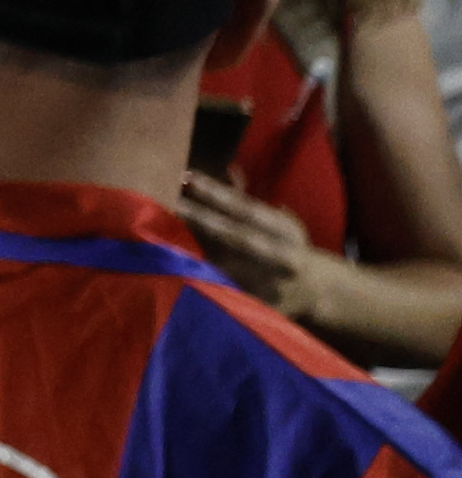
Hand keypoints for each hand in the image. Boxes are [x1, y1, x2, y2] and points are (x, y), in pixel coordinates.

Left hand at [173, 169, 320, 302]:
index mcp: (284, 231)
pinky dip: (202, 282)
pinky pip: (226, 294)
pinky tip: (173, 271)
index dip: (217, 193)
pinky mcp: (262, 308)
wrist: (318, 292)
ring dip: (195, 252)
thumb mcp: (280, 223)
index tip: (188, 176)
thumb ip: (251, 202)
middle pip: (236, 236)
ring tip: (160, 235)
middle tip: (170, 203)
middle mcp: (282, 256)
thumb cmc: (288, 248)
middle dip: (202, 219)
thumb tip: (227, 168)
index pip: (247, 209)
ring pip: (228, 267)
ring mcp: (273, 284)